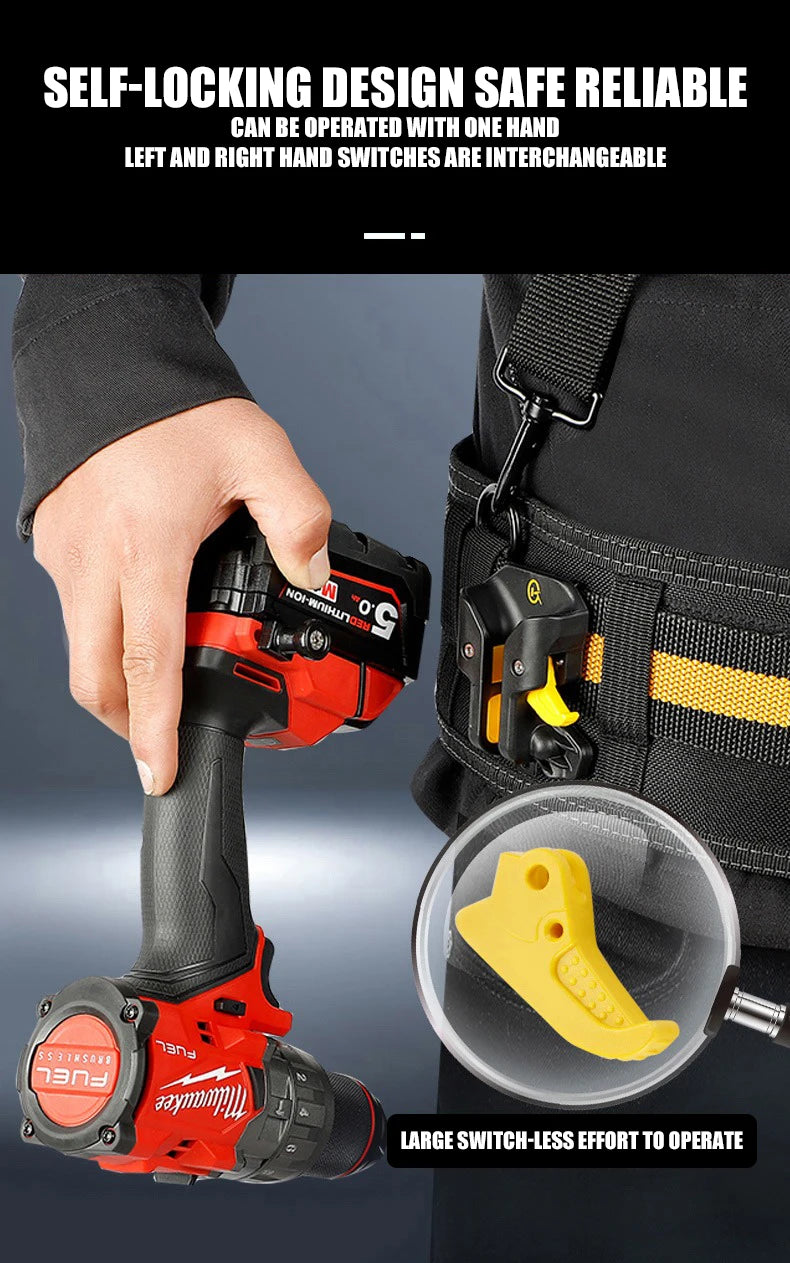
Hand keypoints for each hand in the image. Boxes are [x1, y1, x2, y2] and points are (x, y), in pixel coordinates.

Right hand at [33, 398, 330, 794]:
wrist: (107, 366)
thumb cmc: (175, 409)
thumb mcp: (258, 452)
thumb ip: (299, 515)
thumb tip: (315, 572)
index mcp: (146, 546)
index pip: (151, 661)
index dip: (157, 728)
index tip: (161, 772)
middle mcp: (95, 562)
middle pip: (99, 679)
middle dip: (132, 724)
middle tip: (165, 743)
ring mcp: (67, 558)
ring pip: (84, 651)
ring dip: (120, 683)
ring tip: (165, 688)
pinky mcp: (55, 548)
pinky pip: (78, 617)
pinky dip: (108, 640)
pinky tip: (146, 627)